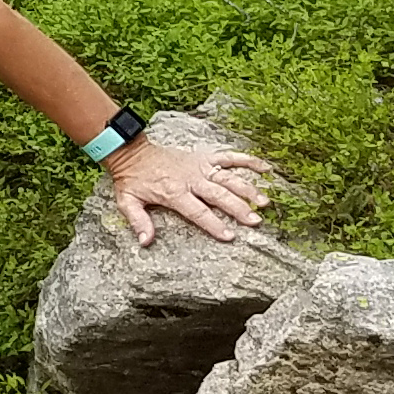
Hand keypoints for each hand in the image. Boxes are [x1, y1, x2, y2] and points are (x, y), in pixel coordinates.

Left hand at [105, 132, 271, 247]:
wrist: (132, 152)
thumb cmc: (132, 180)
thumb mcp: (127, 202)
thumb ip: (138, 222)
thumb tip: (146, 241)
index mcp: (174, 193)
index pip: (198, 212)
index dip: (214, 224)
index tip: (229, 236)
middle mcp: (191, 179)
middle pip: (219, 195)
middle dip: (239, 208)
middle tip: (255, 221)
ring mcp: (200, 167)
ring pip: (229, 178)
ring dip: (248, 189)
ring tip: (264, 201)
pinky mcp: (205, 157)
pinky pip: (229, 157)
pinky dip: (248, 161)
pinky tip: (266, 168)